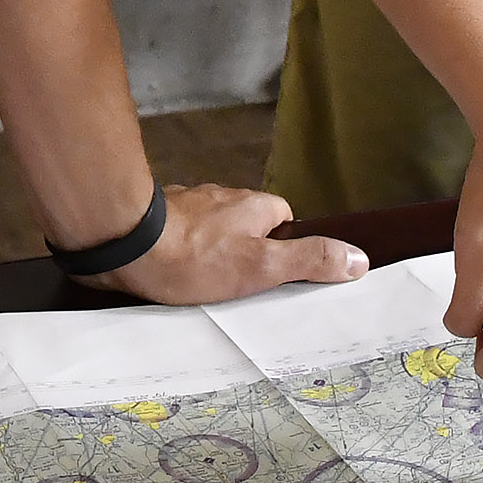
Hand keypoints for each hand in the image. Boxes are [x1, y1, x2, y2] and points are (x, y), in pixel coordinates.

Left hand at [92, 181, 367, 304]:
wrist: (124, 241)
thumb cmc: (194, 256)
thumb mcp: (262, 266)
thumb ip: (309, 262)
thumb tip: (358, 259)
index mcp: (254, 205)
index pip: (284, 220)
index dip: (284, 247)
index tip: (277, 275)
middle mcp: (222, 197)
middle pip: (247, 223)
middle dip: (244, 250)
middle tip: (239, 286)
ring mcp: (187, 204)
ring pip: (211, 229)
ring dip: (210, 250)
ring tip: (203, 284)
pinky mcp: (157, 216)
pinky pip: (179, 234)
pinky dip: (179, 250)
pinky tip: (171, 273)